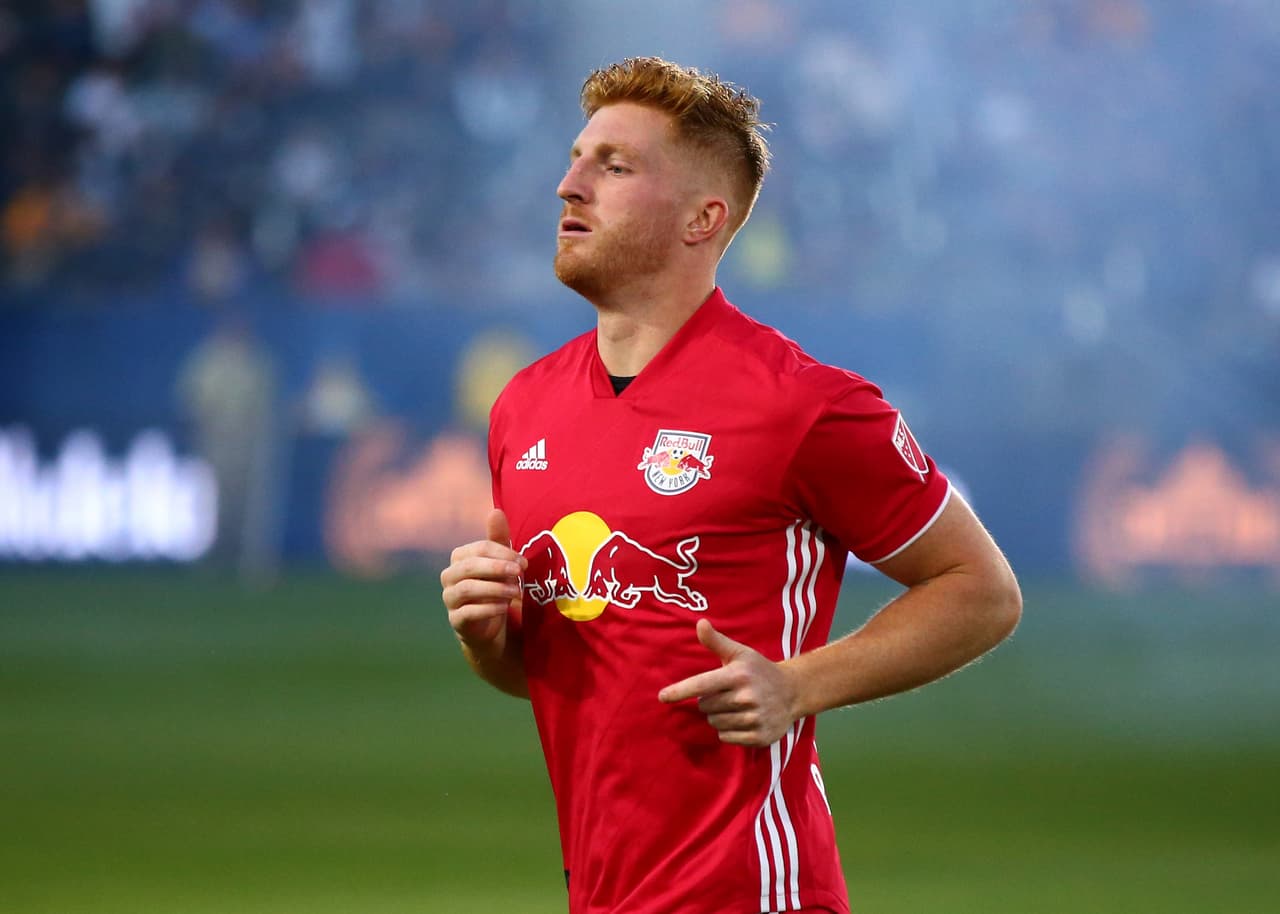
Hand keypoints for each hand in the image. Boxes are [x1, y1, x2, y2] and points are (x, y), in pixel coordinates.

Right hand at [440, 509, 526, 653]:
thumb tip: (496, 511)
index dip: (503, 553)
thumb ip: (499, 540)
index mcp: (460, 558)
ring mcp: (450, 599)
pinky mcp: (456, 621)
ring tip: (516, 591)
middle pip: (470, 566)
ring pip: (467, 588)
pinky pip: (468, 612)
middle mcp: (449, 576)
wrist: (491, 627)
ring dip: (495, 588)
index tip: (523, 562)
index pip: (479, 548)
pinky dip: (488, 608)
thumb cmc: (496, 588)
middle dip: (497, 567)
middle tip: (519, 573)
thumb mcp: (501, 564)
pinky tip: (505, 607)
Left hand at [658, 619, 798, 746]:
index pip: (702, 684)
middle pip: (705, 707)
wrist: (793, 692)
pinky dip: (728, 731)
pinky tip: (742, 720)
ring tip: (735, 707)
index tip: (662, 697)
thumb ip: (717, 642)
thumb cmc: (759, 670)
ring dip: (718, 717)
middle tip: (726, 694)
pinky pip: (726, 738)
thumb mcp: (740, 653)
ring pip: (714, 723)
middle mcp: (746, 697)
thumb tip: (699, 623)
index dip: (680, 691)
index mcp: (738, 675)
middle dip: (709, 702)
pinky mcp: (759, 736)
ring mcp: (754, 718)